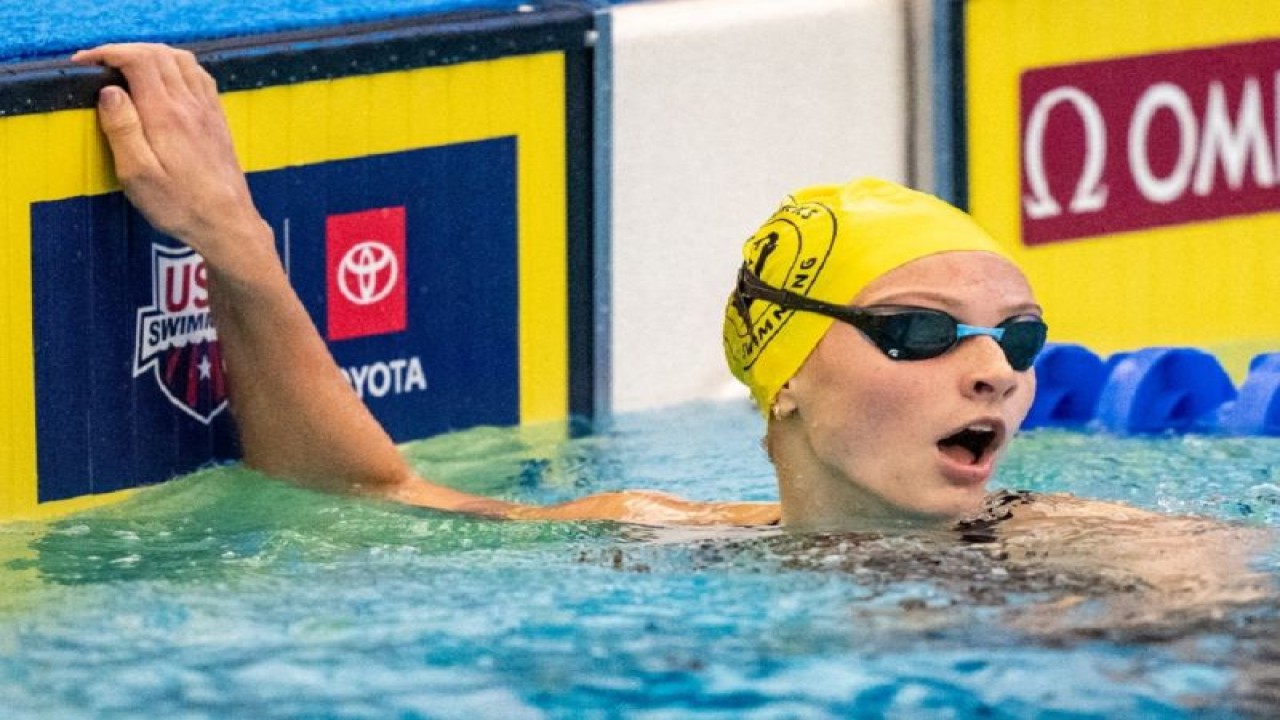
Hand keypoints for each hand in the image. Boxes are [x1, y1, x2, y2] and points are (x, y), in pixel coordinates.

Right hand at [72, 43, 269, 266]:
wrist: (228, 224)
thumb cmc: (180, 206)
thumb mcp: (137, 174)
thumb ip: (121, 128)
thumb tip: (109, 91)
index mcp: (166, 115)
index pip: (138, 59)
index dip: (107, 52)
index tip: (85, 63)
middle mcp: (191, 106)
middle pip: (159, 53)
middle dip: (125, 50)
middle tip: (100, 64)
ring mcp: (208, 111)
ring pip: (182, 61)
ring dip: (152, 55)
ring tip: (128, 68)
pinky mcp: (218, 122)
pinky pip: (200, 78)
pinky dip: (178, 67)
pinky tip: (167, 82)